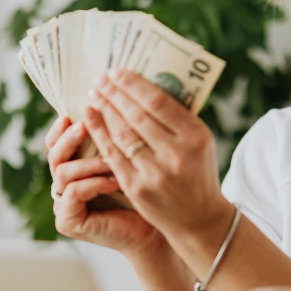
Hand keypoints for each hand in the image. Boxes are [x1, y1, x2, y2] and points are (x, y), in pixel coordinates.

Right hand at [44, 116, 165, 256]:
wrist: (155, 231)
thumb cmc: (147, 192)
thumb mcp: (127, 157)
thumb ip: (113, 135)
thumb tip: (109, 97)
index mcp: (73, 167)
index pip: (56, 142)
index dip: (61, 128)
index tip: (73, 113)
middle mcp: (63, 185)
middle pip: (53, 155)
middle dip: (69, 139)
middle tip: (85, 126)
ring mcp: (63, 205)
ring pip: (63, 172)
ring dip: (89, 163)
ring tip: (112, 160)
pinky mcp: (68, 221)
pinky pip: (73, 193)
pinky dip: (94, 183)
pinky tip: (115, 181)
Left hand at [83, 70, 233, 241]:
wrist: (199, 219)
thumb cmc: (197, 172)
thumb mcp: (200, 142)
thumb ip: (177, 118)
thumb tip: (142, 86)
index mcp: (195, 136)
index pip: (158, 102)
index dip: (133, 85)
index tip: (117, 72)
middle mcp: (177, 154)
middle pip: (137, 115)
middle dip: (115, 94)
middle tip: (101, 79)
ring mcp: (155, 173)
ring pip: (122, 134)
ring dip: (104, 110)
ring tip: (94, 95)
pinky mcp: (137, 188)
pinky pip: (112, 155)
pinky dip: (99, 133)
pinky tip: (89, 118)